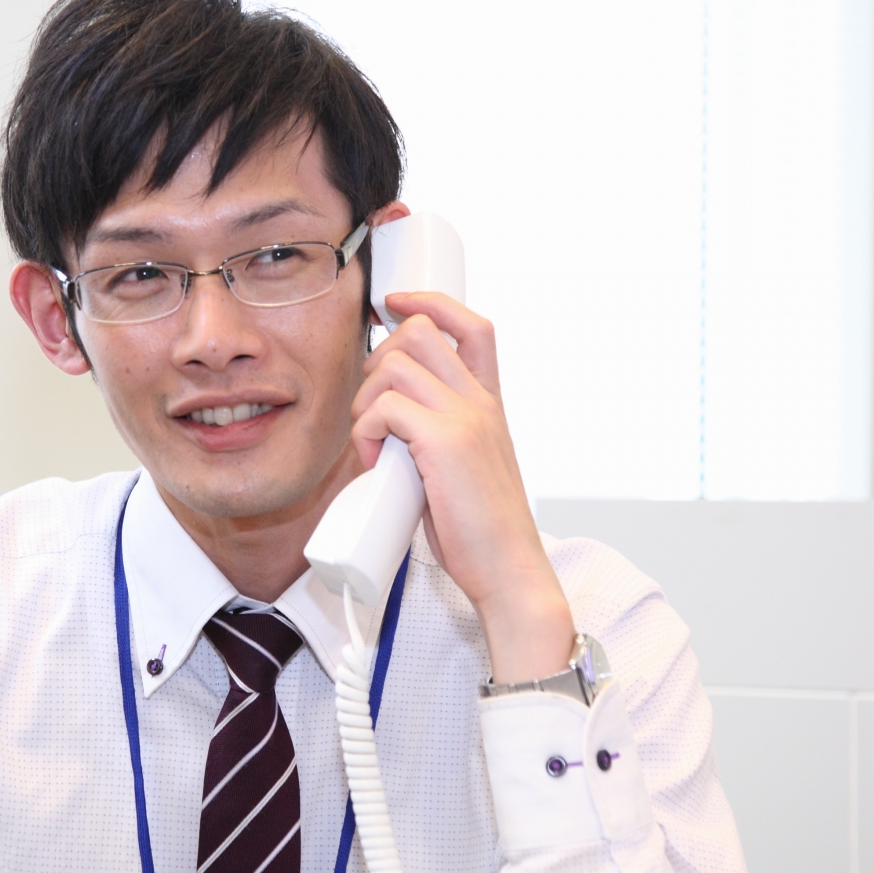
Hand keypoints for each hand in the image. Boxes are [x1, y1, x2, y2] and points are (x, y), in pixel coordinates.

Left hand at [350, 292, 574, 683]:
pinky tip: (374, 462)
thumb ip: (434, 435)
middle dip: (379, 359)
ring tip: (372, 443)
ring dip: (366, 401)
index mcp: (490, 404)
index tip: (396, 303)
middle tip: (372, 408)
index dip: (431, 302)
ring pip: (395, 364)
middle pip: (421, 332)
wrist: (508, 570)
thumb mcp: (462, 467)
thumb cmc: (480, 530)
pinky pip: (386, 407)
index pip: (473, 325)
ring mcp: (466, 418)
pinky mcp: (445, 442)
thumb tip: (383, 425)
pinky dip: (366, 431)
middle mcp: (482, 402)